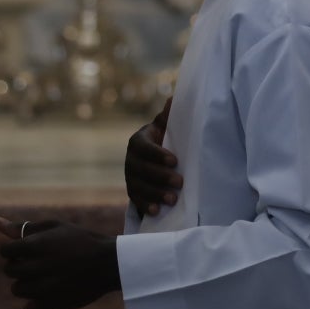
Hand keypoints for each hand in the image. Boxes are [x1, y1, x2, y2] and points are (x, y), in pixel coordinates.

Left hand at [0, 217, 120, 308]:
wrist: (108, 262)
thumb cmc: (81, 239)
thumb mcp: (54, 227)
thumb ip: (23, 227)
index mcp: (34, 246)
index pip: (5, 251)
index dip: (14, 251)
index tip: (27, 251)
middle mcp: (35, 267)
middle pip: (10, 271)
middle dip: (20, 267)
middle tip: (40, 264)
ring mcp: (43, 288)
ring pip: (18, 290)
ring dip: (26, 285)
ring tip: (45, 279)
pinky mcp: (52, 305)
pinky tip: (38, 306)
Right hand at [125, 100, 180, 216]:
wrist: (152, 159)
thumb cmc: (164, 140)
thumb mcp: (165, 127)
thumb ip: (169, 115)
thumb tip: (175, 97)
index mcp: (139, 141)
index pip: (145, 148)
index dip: (158, 155)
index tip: (175, 161)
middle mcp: (131, 159)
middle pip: (142, 169)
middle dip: (161, 177)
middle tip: (180, 183)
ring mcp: (129, 177)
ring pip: (139, 186)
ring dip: (156, 193)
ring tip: (173, 199)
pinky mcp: (132, 192)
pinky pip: (135, 200)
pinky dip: (145, 206)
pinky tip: (156, 211)